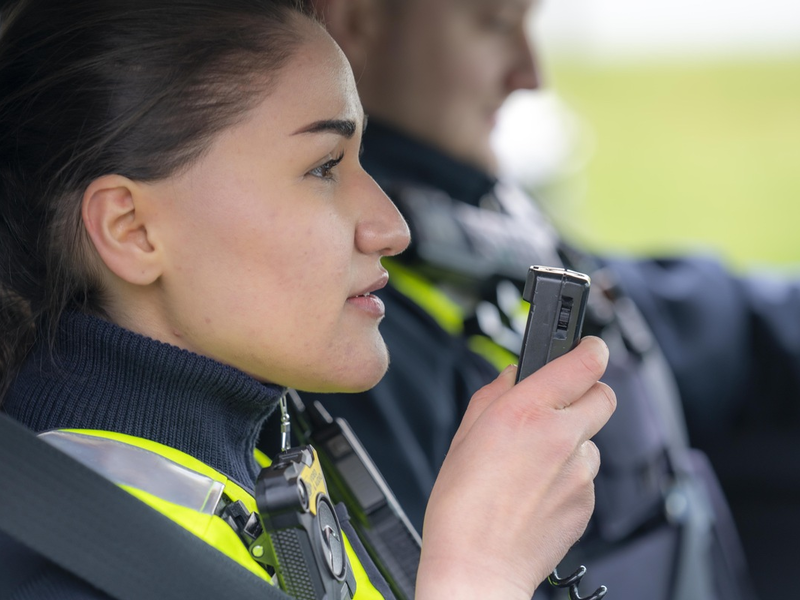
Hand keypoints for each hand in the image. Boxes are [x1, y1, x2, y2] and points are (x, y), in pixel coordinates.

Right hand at [415, 336, 615, 599]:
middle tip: (559, 405)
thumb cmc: (461, 507)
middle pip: (603, 394)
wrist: (477, 565)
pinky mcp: (588, 501)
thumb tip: (514, 376)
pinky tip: (537, 491)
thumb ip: (494, 394)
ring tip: (534, 464)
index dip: (590, 348)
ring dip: (572, 441)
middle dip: (585, 392)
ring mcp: (580, 471)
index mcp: (525, 411)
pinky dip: (569, 476)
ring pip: (592, 439)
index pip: (584, 360)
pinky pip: (586, 475)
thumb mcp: (464, 434)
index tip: (587, 347)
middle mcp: (560, 436)